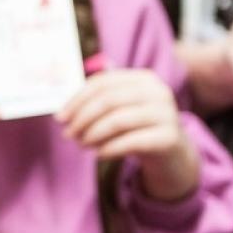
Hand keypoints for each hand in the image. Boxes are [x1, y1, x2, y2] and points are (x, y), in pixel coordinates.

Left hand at [58, 69, 198, 200]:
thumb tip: (64, 109)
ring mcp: (167, 114)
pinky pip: (131, 142)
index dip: (77, 100)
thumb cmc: (138, 128)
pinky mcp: (169, 137)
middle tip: (68, 134)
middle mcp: (158, 92)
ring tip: (82, 144)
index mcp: (143, 78)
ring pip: (118, 121)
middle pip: (109, 100)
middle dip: (82, 118)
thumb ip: (98, 102)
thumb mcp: (121, 110)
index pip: (102, 83)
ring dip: (93, 134)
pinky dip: (109, 148)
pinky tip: (98, 154)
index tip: (60, 117)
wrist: (171, 154)